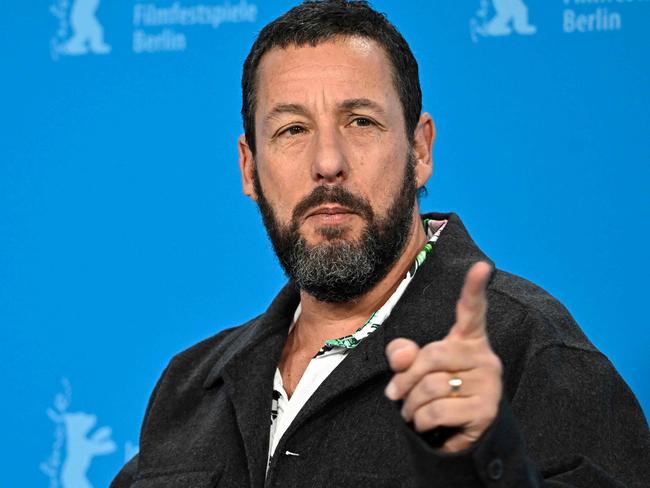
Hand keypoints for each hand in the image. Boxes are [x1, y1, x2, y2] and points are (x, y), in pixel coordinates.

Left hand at [384, 261, 501, 452]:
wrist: (461, 437)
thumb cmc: (437, 393)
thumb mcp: (415, 370)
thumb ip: (403, 355)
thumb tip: (401, 356)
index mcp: (469, 339)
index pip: (472, 310)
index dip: (474, 288)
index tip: (481, 266)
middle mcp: (485, 357)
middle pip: (432, 356)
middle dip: (405, 379)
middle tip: (394, 394)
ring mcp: (489, 384)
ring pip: (431, 387)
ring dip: (410, 405)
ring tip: (411, 412)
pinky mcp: (486, 411)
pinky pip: (437, 412)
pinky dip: (419, 422)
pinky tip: (425, 426)